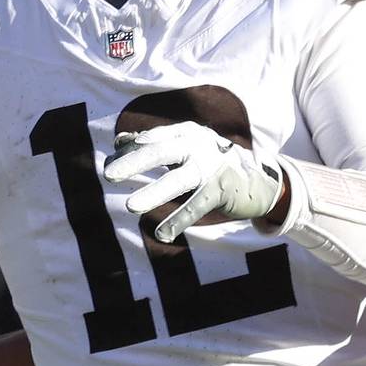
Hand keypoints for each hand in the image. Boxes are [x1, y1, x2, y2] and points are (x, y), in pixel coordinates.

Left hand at [102, 121, 283, 242]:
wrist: (257, 180)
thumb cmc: (211, 162)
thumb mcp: (184, 147)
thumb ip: (154, 144)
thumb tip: (118, 142)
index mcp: (187, 132)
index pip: (153, 138)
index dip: (130, 148)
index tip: (109, 161)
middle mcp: (199, 144)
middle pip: (162, 151)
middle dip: (134, 162)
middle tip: (108, 175)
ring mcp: (212, 167)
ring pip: (179, 180)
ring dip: (154, 192)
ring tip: (132, 206)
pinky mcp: (222, 190)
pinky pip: (196, 207)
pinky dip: (179, 221)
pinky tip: (162, 234)